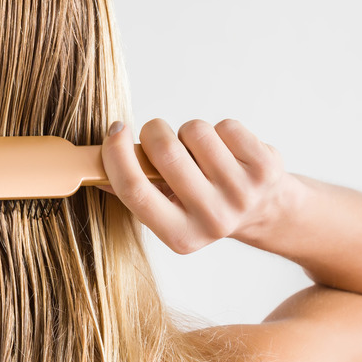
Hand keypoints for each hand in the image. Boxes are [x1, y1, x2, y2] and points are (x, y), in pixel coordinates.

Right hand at [100, 118, 290, 253]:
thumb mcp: (169, 211)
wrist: (268, 212)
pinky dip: (221, 130)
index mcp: (180, 236)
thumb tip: (93, 166)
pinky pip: (226, 126)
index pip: (135, 190)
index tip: (114, 131)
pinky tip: (228, 150)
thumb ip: (134, 190)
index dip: (117, 155)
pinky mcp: (265, 168)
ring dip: (190, 132)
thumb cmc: (205, 205)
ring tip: (200, 151)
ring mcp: (243, 193)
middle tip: (158, 135)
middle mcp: (213, 219)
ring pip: (195, 131)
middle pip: (165, 152)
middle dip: (155, 131)